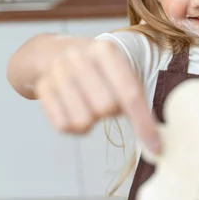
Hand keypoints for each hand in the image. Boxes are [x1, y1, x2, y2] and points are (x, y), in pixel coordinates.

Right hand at [34, 39, 160, 153]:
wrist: (51, 51)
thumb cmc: (95, 67)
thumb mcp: (118, 69)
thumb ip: (135, 97)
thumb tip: (154, 138)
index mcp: (107, 51)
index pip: (130, 94)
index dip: (144, 124)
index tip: (155, 148)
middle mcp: (81, 58)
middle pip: (106, 108)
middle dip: (110, 113)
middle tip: (104, 102)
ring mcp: (58, 72)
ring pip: (83, 121)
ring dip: (90, 122)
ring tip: (88, 105)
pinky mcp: (43, 88)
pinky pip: (63, 125)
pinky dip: (73, 127)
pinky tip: (73, 110)